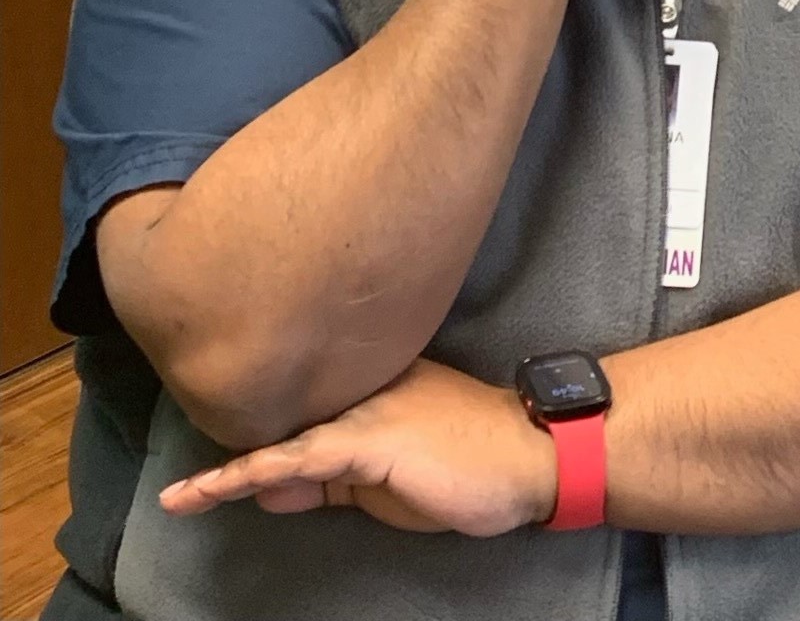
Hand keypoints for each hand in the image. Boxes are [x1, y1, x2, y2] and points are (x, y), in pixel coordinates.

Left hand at [159, 358, 555, 534]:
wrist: (529, 454)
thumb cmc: (470, 463)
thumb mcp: (389, 478)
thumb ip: (332, 479)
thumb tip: (269, 488)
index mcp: (368, 391)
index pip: (301, 415)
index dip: (256, 432)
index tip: (213, 455)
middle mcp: (360, 389)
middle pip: (283, 424)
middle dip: (231, 449)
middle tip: (181, 490)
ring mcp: (364, 410)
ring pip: (282, 443)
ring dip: (228, 475)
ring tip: (182, 498)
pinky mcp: (370, 438)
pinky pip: (301, 460)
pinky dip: (254, 475)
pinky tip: (222, 486)